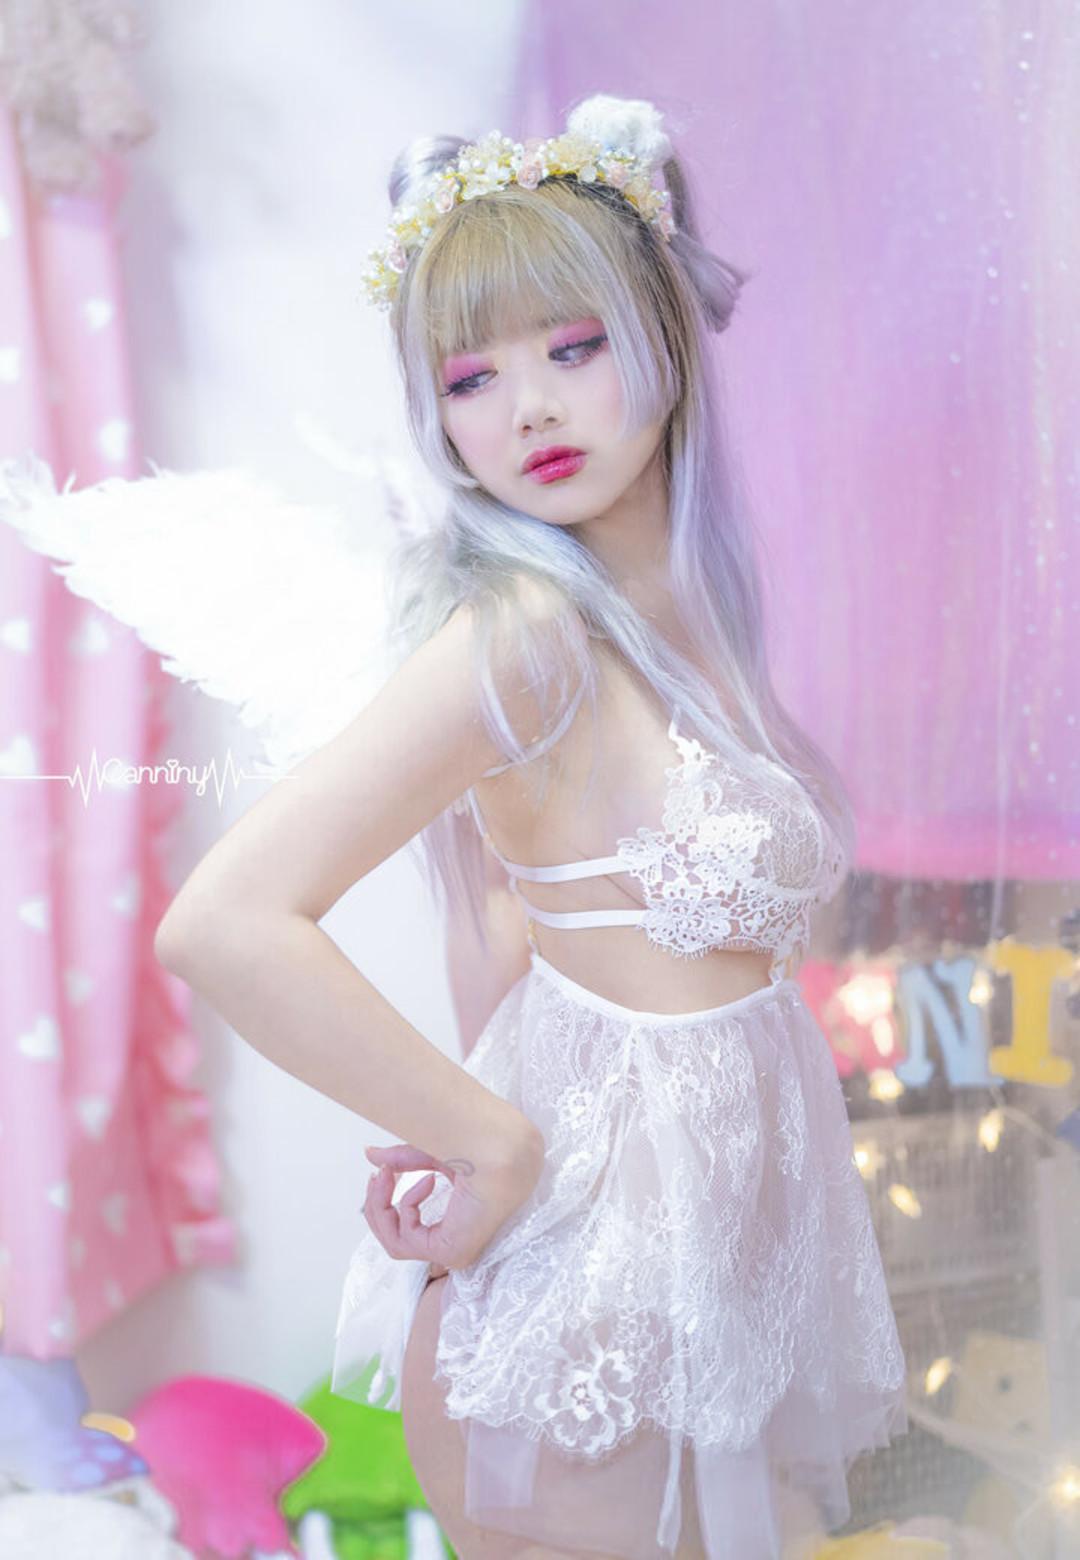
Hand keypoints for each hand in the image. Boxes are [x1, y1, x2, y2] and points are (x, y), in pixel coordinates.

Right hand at [362, 1136, 541, 1273]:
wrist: (502, 1149)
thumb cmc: (482, 1151)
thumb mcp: (432, 1156)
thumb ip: (404, 1162)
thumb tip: (370, 1155)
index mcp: (455, 1226)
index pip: (407, 1231)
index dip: (385, 1204)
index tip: (383, 1172)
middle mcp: (453, 1242)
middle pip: (394, 1238)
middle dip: (377, 1205)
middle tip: (378, 1175)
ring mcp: (452, 1252)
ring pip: (394, 1243)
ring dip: (382, 1206)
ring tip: (386, 1176)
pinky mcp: (450, 1252)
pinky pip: (405, 1241)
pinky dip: (406, 1206)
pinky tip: (425, 1181)